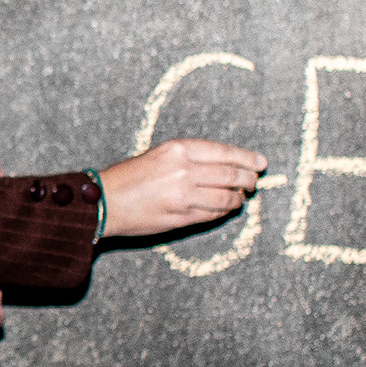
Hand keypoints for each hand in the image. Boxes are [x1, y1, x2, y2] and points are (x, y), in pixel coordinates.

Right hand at [98, 137, 268, 237]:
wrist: (105, 202)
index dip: (247, 158)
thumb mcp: (159, 155)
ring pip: (226, 197)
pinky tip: (225, 208)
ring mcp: (184, 196)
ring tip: (240, 197)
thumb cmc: (129, 176)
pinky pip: (213, 214)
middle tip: (253, 183)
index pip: (225, 152)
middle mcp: (184, 171)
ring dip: (237, 198)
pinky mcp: (182, 217)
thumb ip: (190, 158)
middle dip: (248, 180)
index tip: (260, 163)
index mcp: (178, 149)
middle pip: (231, 175)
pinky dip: (223, 211)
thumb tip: (225, 164)